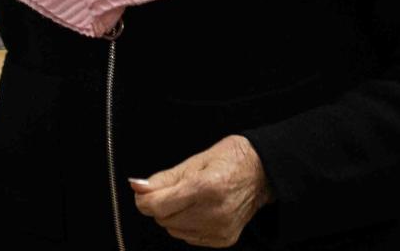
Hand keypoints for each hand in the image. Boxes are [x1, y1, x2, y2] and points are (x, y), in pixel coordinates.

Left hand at [131, 135, 272, 247]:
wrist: (262, 173)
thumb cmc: (229, 161)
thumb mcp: (193, 162)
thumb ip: (162, 179)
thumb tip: (137, 187)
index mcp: (205, 188)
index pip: (158, 205)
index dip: (144, 199)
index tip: (143, 192)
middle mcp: (214, 212)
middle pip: (164, 219)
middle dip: (160, 205)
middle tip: (172, 190)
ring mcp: (220, 228)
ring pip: (174, 230)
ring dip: (172, 216)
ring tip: (189, 199)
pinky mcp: (224, 239)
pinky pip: (190, 238)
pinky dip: (186, 225)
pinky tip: (198, 210)